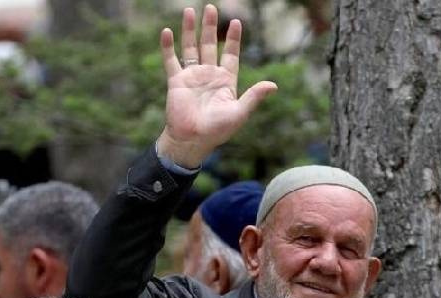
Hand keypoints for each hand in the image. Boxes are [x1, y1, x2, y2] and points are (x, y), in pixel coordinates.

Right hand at [156, 5, 277, 168]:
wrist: (193, 140)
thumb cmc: (218, 130)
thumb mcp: (240, 112)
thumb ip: (254, 97)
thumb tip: (273, 85)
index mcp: (225, 81)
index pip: (230, 54)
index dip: (233, 39)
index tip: (236, 22)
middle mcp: (209, 75)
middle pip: (209, 45)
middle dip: (210, 26)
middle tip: (211, 7)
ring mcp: (192, 76)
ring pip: (190, 47)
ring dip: (190, 30)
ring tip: (189, 10)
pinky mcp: (176, 81)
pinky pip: (171, 60)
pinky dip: (168, 47)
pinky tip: (167, 31)